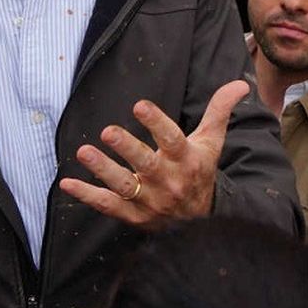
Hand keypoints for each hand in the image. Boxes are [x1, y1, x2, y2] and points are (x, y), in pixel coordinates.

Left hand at [60, 79, 247, 228]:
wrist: (200, 222)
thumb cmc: (199, 172)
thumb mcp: (211, 143)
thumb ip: (219, 111)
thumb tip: (240, 84)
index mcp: (186, 161)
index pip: (172, 140)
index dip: (156, 123)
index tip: (140, 105)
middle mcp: (168, 182)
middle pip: (146, 164)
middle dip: (127, 148)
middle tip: (107, 131)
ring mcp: (148, 201)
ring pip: (123, 186)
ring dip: (103, 169)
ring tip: (84, 152)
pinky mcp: (133, 215)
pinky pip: (108, 206)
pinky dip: (87, 196)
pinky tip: (67, 183)